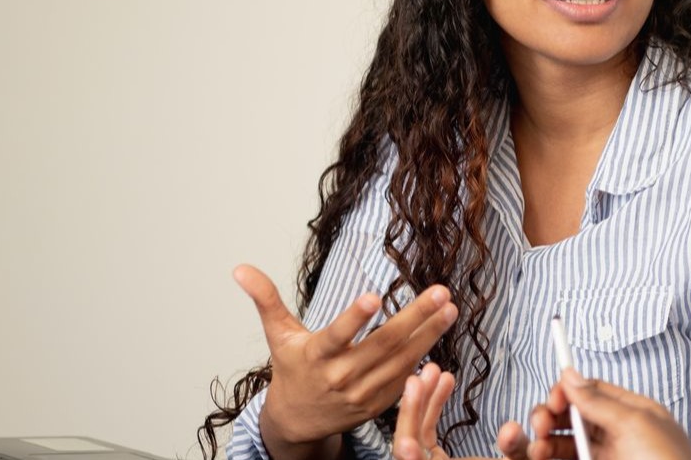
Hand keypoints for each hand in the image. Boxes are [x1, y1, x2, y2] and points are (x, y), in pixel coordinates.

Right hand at [233, 265, 458, 447]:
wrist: (299, 421)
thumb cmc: (293, 371)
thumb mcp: (279, 335)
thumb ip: (266, 300)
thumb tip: (241, 269)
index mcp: (316, 357)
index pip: (336, 336)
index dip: (354, 318)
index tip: (374, 295)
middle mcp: (340, 377)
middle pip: (382, 346)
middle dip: (415, 318)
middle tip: (440, 293)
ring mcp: (362, 394)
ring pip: (401, 362)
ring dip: (429, 334)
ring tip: (449, 308)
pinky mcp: (378, 405)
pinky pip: (405, 380)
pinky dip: (425, 360)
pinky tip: (441, 334)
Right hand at [516, 370, 690, 459]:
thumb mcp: (636, 425)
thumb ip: (600, 401)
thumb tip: (571, 375)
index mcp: (632, 414)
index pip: (592, 392)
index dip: (568, 392)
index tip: (553, 401)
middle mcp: (617, 436)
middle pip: (573, 418)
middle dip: (551, 417)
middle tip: (541, 426)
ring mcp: (606, 458)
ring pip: (565, 444)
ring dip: (546, 442)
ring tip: (538, 449)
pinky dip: (550, 458)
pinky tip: (540, 456)